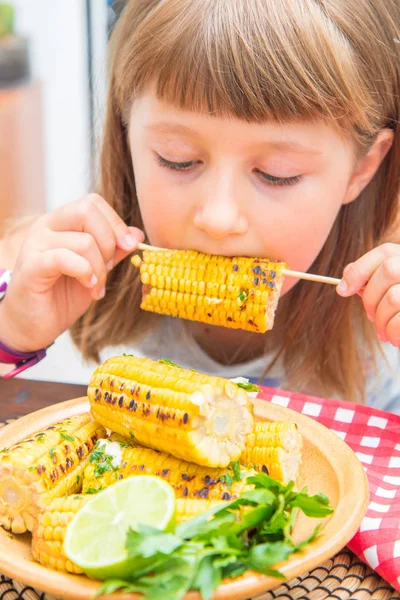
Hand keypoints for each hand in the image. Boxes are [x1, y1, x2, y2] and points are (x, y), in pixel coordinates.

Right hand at [0, 194, 143, 351]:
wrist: (33, 325)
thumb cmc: (61, 296)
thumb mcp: (96, 270)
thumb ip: (114, 251)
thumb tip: (137, 234)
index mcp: (61, 223)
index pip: (93, 203)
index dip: (116, 223)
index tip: (130, 246)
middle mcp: (46, 227)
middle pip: (87, 210)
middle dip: (109, 241)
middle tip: (108, 268)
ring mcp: (35, 245)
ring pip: (84, 241)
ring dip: (99, 269)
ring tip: (96, 287)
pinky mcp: (31, 267)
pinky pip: (65, 258)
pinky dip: (85, 273)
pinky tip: (88, 286)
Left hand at [336, 243, 399, 345]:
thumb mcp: (394, 289)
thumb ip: (374, 280)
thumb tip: (345, 282)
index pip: (386, 253)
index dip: (360, 269)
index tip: (343, 289)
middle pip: (388, 271)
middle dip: (371, 297)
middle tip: (370, 315)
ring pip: (394, 298)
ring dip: (381, 320)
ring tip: (382, 332)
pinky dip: (392, 332)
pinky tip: (393, 339)